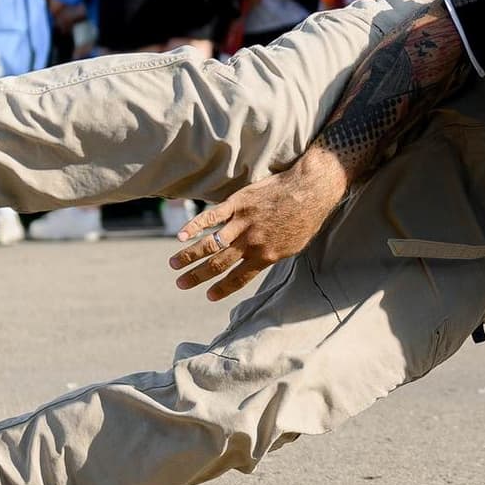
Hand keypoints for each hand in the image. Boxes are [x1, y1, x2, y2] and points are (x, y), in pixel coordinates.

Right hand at [169, 155, 346, 301]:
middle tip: (180, 284)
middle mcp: (251, 243)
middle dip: (197, 276)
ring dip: (189, 256)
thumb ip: (273, 254)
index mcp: (265, 256)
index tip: (208, 296)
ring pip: (211, 244)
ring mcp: (243, 223)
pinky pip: (212, 217)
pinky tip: (180, 235)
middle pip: (218, 264)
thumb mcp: (294, 245)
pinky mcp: (238, 203)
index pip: (238, 278)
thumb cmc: (306, 218)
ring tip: (173, 264)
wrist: (310, 189)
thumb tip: (261, 260)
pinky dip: (195, 225)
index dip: (222, 288)